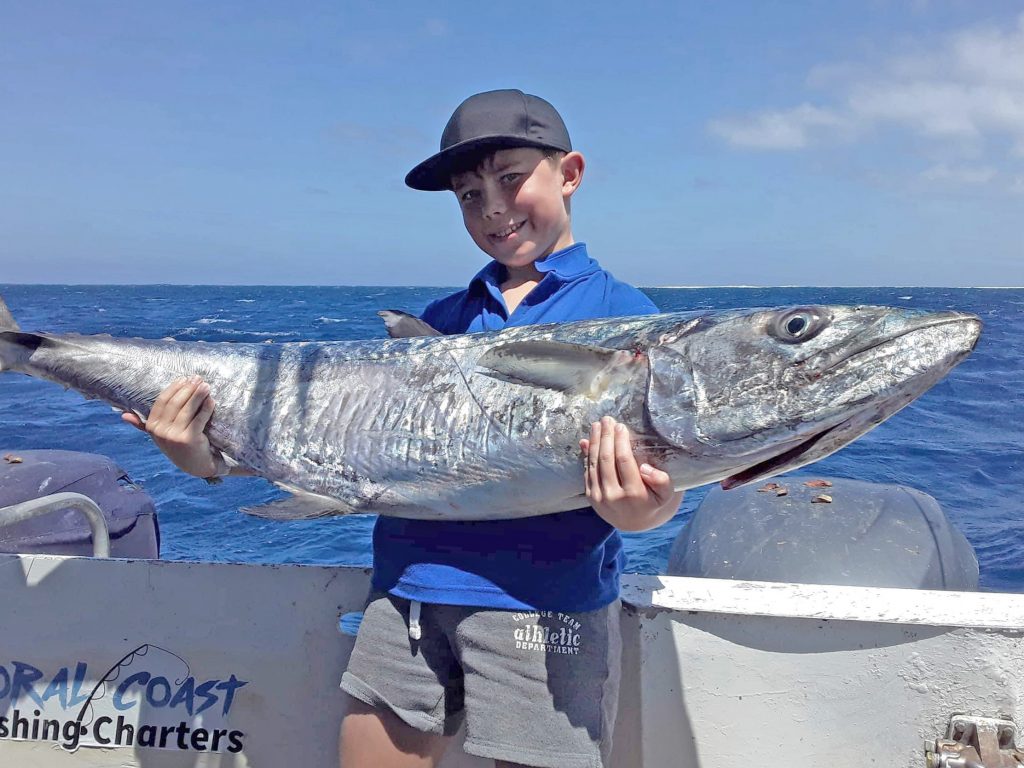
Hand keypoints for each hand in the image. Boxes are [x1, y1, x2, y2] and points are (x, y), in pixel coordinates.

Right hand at [122, 376, 221, 477]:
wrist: (195, 465)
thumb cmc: (179, 446)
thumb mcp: (159, 436)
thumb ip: (143, 425)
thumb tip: (124, 415)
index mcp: (152, 427)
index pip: (162, 401)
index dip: (174, 388)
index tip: (185, 378)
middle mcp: (161, 431)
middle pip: (175, 403)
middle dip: (188, 388)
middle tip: (198, 379)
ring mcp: (174, 436)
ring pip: (187, 409)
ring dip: (198, 395)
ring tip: (206, 386)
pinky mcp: (189, 439)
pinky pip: (199, 418)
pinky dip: (206, 408)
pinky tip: (211, 400)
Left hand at [580, 416, 683, 531]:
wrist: (635, 523)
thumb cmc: (653, 502)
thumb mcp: (666, 494)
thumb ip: (661, 481)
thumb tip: (645, 467)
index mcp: (634, 494)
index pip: (623, 461)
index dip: (620, 441)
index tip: (621, 426)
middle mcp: (613, 497)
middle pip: (606, 459)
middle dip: (606, 436)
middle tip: (607, 419)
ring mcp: (599, 498)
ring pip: (593, 464)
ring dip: (594, 441)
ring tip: (597, 425)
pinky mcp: (590, 496)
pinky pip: (586, 471)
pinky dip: (586, 454)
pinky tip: (588, 440)